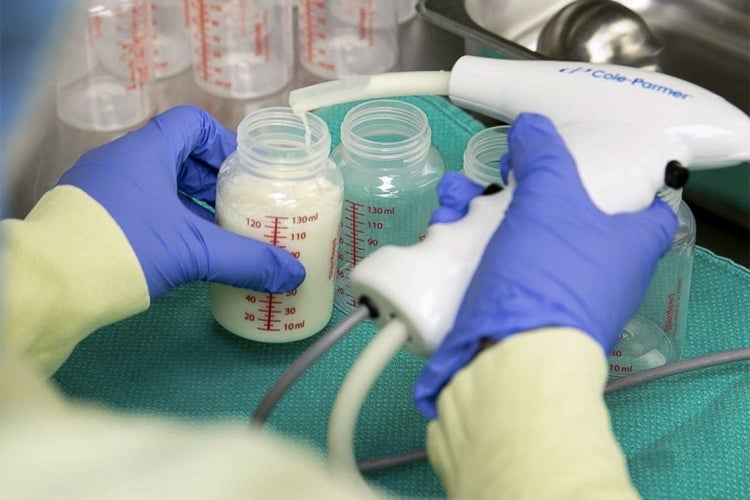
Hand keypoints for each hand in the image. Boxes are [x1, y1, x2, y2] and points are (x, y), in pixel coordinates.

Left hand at [59, 106, 304, 299]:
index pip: (191, 124)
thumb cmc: (118, 250)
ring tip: (219, 234)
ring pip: (159, 187)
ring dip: (191, 206)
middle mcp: (120, 164)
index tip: (246, 174)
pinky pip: (140, 210)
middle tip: (241, 208)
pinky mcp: (91, 221)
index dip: (224, 144)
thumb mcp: (192, 252)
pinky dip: (167, 224)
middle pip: (178, 158)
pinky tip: (185, 253)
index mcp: (144, 152)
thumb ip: (247, 260)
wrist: (45, 289)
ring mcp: (101, 192)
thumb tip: (293, 275)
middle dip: (213, 183)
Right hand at [414, 113, 677, 417]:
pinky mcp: (511, 313)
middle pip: (565, 218)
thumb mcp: (551, 198)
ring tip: (452, 198)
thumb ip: (543, 155)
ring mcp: (551, 296)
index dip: (630, 181)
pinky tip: (438, 229)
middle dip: (522, 189)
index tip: (596, 162)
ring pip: (519, 239)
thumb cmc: (549, 274)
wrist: (509, 360)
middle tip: (498, 174)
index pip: (650, 211)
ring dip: (480, 212)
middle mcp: (596, 274)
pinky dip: (466, 246)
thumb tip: (533, 126)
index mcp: (627, 249)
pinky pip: (495, 268)